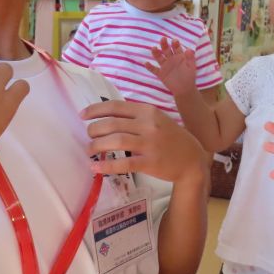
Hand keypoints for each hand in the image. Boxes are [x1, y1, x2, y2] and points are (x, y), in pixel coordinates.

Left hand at [82, 100, 206, 183]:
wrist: (192, 159)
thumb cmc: (170, 138)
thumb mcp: (156, 119)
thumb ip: (135, 116)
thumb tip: (106, 118)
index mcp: (147, 110)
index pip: (115, 106)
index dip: (95, 110)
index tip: (82, 115)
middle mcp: (148, 124)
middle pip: (112, 124)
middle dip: (94, 130)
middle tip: (88, 136)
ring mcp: (150, 143)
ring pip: (116, 141)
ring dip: (97, 145)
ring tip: (89, 149)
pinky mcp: (150, 162)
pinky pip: (124, 163)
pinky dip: (107, 165)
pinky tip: (95, 167)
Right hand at [145, 38, 197, 95]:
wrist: (184, 89)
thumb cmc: (189, 77)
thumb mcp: (191, 67)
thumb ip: (190, 58)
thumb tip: (189, 49)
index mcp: (179, 56)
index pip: (176, 48)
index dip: (175, 44)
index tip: (174, 41)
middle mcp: (171, 59)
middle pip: (166, 50)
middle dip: (164, 44)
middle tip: (163, 39)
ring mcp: (165, 66)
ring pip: (159, 57)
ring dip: (156, 53)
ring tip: (153, 48)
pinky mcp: (161, 74)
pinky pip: (154, 69)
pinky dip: (150, 67)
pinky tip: (146, 63)